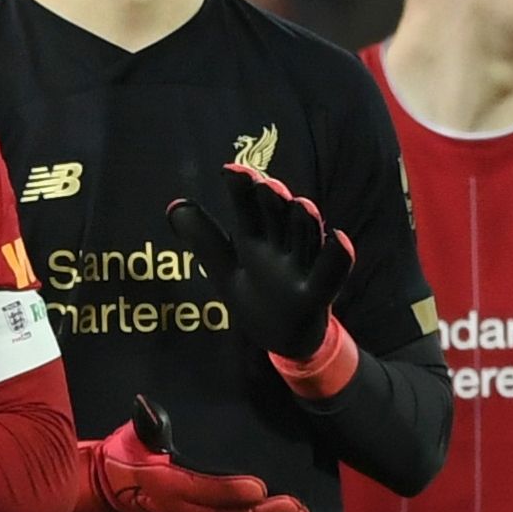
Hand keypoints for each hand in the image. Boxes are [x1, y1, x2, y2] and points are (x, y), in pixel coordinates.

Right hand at [74, 395, 310, 511]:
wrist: (113, 488)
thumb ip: (146, 423)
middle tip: (295, 506)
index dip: (230, 491)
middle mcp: (183, 510)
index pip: (202, 490)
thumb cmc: (126, 455)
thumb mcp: (132, 435)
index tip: (260, 487)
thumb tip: (145, 406)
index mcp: (167, 485)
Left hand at [167, 164, 353, 358]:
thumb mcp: (226, 271)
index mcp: (257, 240)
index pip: (249, 208)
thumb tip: (174, 207)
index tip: (230, 170)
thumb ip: (204, 241)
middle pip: (279, 218)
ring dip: (304, 222)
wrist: (288, 341)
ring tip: (300, 204)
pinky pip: (329, 276)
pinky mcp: (317, 297)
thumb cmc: (259, 299)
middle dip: (273, 201)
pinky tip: (338, 238)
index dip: (242, 189)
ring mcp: (302, 270)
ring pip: (305, 240)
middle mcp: (282, 247)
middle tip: (264, 184)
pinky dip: (336, 258)